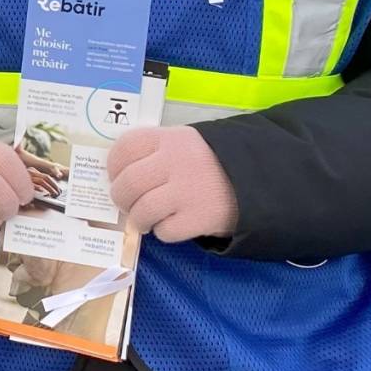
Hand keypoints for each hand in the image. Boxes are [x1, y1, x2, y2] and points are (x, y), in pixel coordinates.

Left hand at [105, 126, 238, 243]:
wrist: (257, 180)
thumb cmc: (212, 163)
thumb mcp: (186, 143)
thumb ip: (155, 152)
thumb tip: (119, 175)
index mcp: (170, 138)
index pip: (126, 147)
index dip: (113, 165)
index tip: (116, 176)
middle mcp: (176, 161)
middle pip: (129, 182)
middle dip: (121, 198)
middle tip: (128, 204)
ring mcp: (188, 190)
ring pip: (142, 210)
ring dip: (139, 220)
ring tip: (146, 220)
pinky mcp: (199, 217)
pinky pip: (165, 231)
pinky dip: (163, 232)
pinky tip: (172, 225)